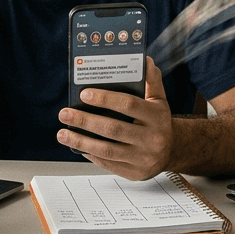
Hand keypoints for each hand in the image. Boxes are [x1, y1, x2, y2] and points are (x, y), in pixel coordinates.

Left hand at [57, 58, 172, 179]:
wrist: (172, 151)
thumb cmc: (158, 121)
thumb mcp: (159, 100)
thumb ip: (152, 80)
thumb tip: (145, 61)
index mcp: (157, 117)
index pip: (128, 105)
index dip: (105, 99)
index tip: (84, 95)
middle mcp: (152, 138)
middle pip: (113, 128)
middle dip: (85, 121)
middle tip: (64, 114)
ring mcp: (143, 157)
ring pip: (107, 149)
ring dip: (81, 141)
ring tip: (62, 134)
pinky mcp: (135, 172)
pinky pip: (108, 163)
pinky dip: (91, 155)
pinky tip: (78, 147)